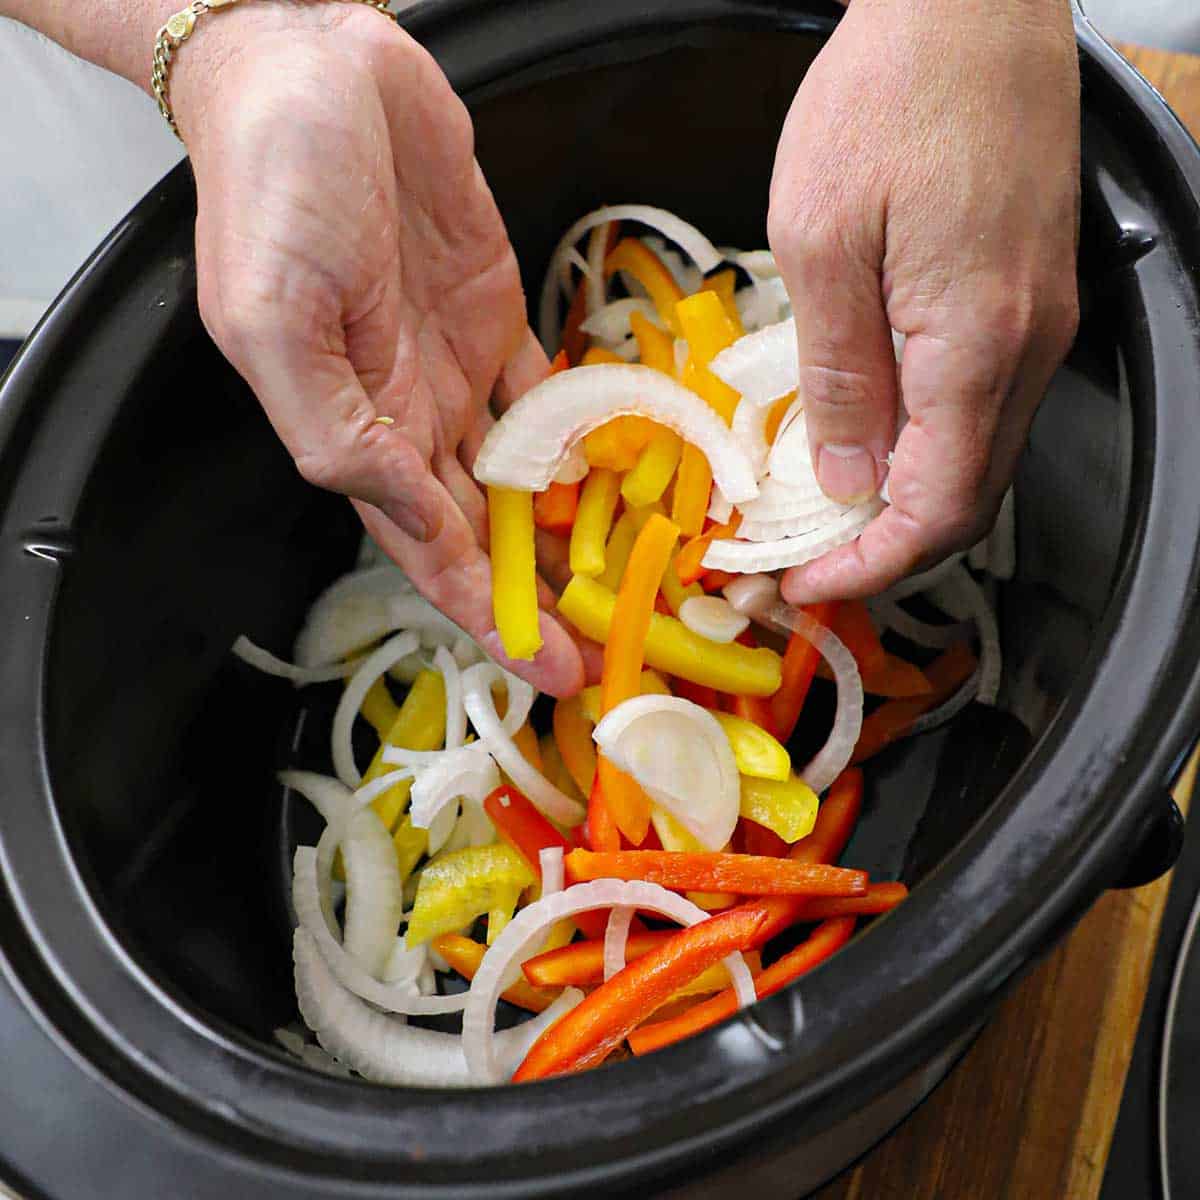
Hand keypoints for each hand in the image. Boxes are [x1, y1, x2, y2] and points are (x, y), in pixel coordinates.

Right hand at [171, 4, 583, 694]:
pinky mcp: (497, 319)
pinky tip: (629, 477)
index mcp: (353, 430)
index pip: (426, 549)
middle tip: (612, 644)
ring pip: (525, 476)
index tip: (545, 667)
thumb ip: (340, 437)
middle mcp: (410, 414)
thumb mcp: (277, 323)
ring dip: (573, 529)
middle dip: (543, 592)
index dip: (484, 614)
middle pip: (485, 529)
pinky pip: (552, 398)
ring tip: (636, 580)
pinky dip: (588, 440)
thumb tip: (415, 521)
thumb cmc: (275, 187)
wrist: (318, 69)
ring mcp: (459, 369)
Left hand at [768, 0, 1079, 602]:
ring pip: (973, 458)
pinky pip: (978, 408)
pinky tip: (864, 440)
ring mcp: (1035, 324)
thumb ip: (838, 375)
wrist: (969, 4)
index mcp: (974, 345)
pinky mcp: (1025, 298)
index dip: (866, 565)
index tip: (802, 584)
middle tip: (801, 561)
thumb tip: (841, 476)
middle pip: (963, 500)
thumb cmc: (892, 95)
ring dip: (899, 502)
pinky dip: (921, 449)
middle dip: (880, 548)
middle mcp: (1024, 348)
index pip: (934, 509)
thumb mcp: (823, 242)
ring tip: (817, 513)